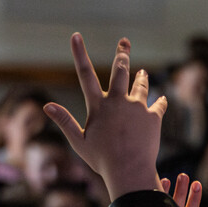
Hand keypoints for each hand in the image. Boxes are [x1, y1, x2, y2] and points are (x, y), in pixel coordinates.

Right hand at [46, 34, 164, 198]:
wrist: (129, 170)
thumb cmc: (102, 160)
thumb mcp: (79, 142)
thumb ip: (65, 122)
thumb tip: (47, 106)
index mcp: (98, 106)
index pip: (85, 74)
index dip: (79, 53)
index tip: (76, 35)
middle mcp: (118, 101)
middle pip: (120, 71)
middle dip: (122, 54)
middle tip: (125, 42)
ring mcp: (137, 107)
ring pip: (140, 85)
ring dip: (141, 77)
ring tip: (143, 72)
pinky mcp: (153, 117)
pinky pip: (158, 105)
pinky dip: (159, 102)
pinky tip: (160, 99)